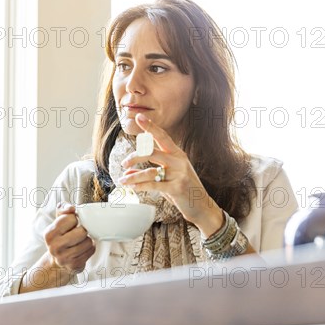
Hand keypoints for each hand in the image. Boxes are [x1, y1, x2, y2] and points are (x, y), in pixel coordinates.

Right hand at [43, 202, 95, 273]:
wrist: (58, 260)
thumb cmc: (61, 237)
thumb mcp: (58, 221)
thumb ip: (63, 209)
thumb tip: (71, 208)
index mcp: (49, 233)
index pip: (71, 218)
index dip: (74, 219)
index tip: (71, 224)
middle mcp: (54, 247)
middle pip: (82, 231)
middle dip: (82, 230)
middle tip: (78, 233)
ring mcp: (64, 258)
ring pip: (88, 241)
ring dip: (87, 240)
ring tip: (80, 241)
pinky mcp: (74, 265)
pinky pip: (91, 250)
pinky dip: (90, 248)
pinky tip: (83, 249)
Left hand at [117, 113, 222, 234]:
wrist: (202, 207)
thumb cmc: (183, 190)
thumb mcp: (167, 178)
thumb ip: (149, 174)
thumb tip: (128, 172)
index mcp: (177, 154)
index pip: (162, 136)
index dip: (150, 127)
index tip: (139, 117)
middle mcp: (179, 161)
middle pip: (152, 152)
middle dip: (135, 156)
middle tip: (124, 163)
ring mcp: (179, 174)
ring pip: (150, 171)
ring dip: (133, 176)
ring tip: (122, 180)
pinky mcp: (177, 188)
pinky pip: (154, 185)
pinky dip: (140, 186)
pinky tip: (132, 187)